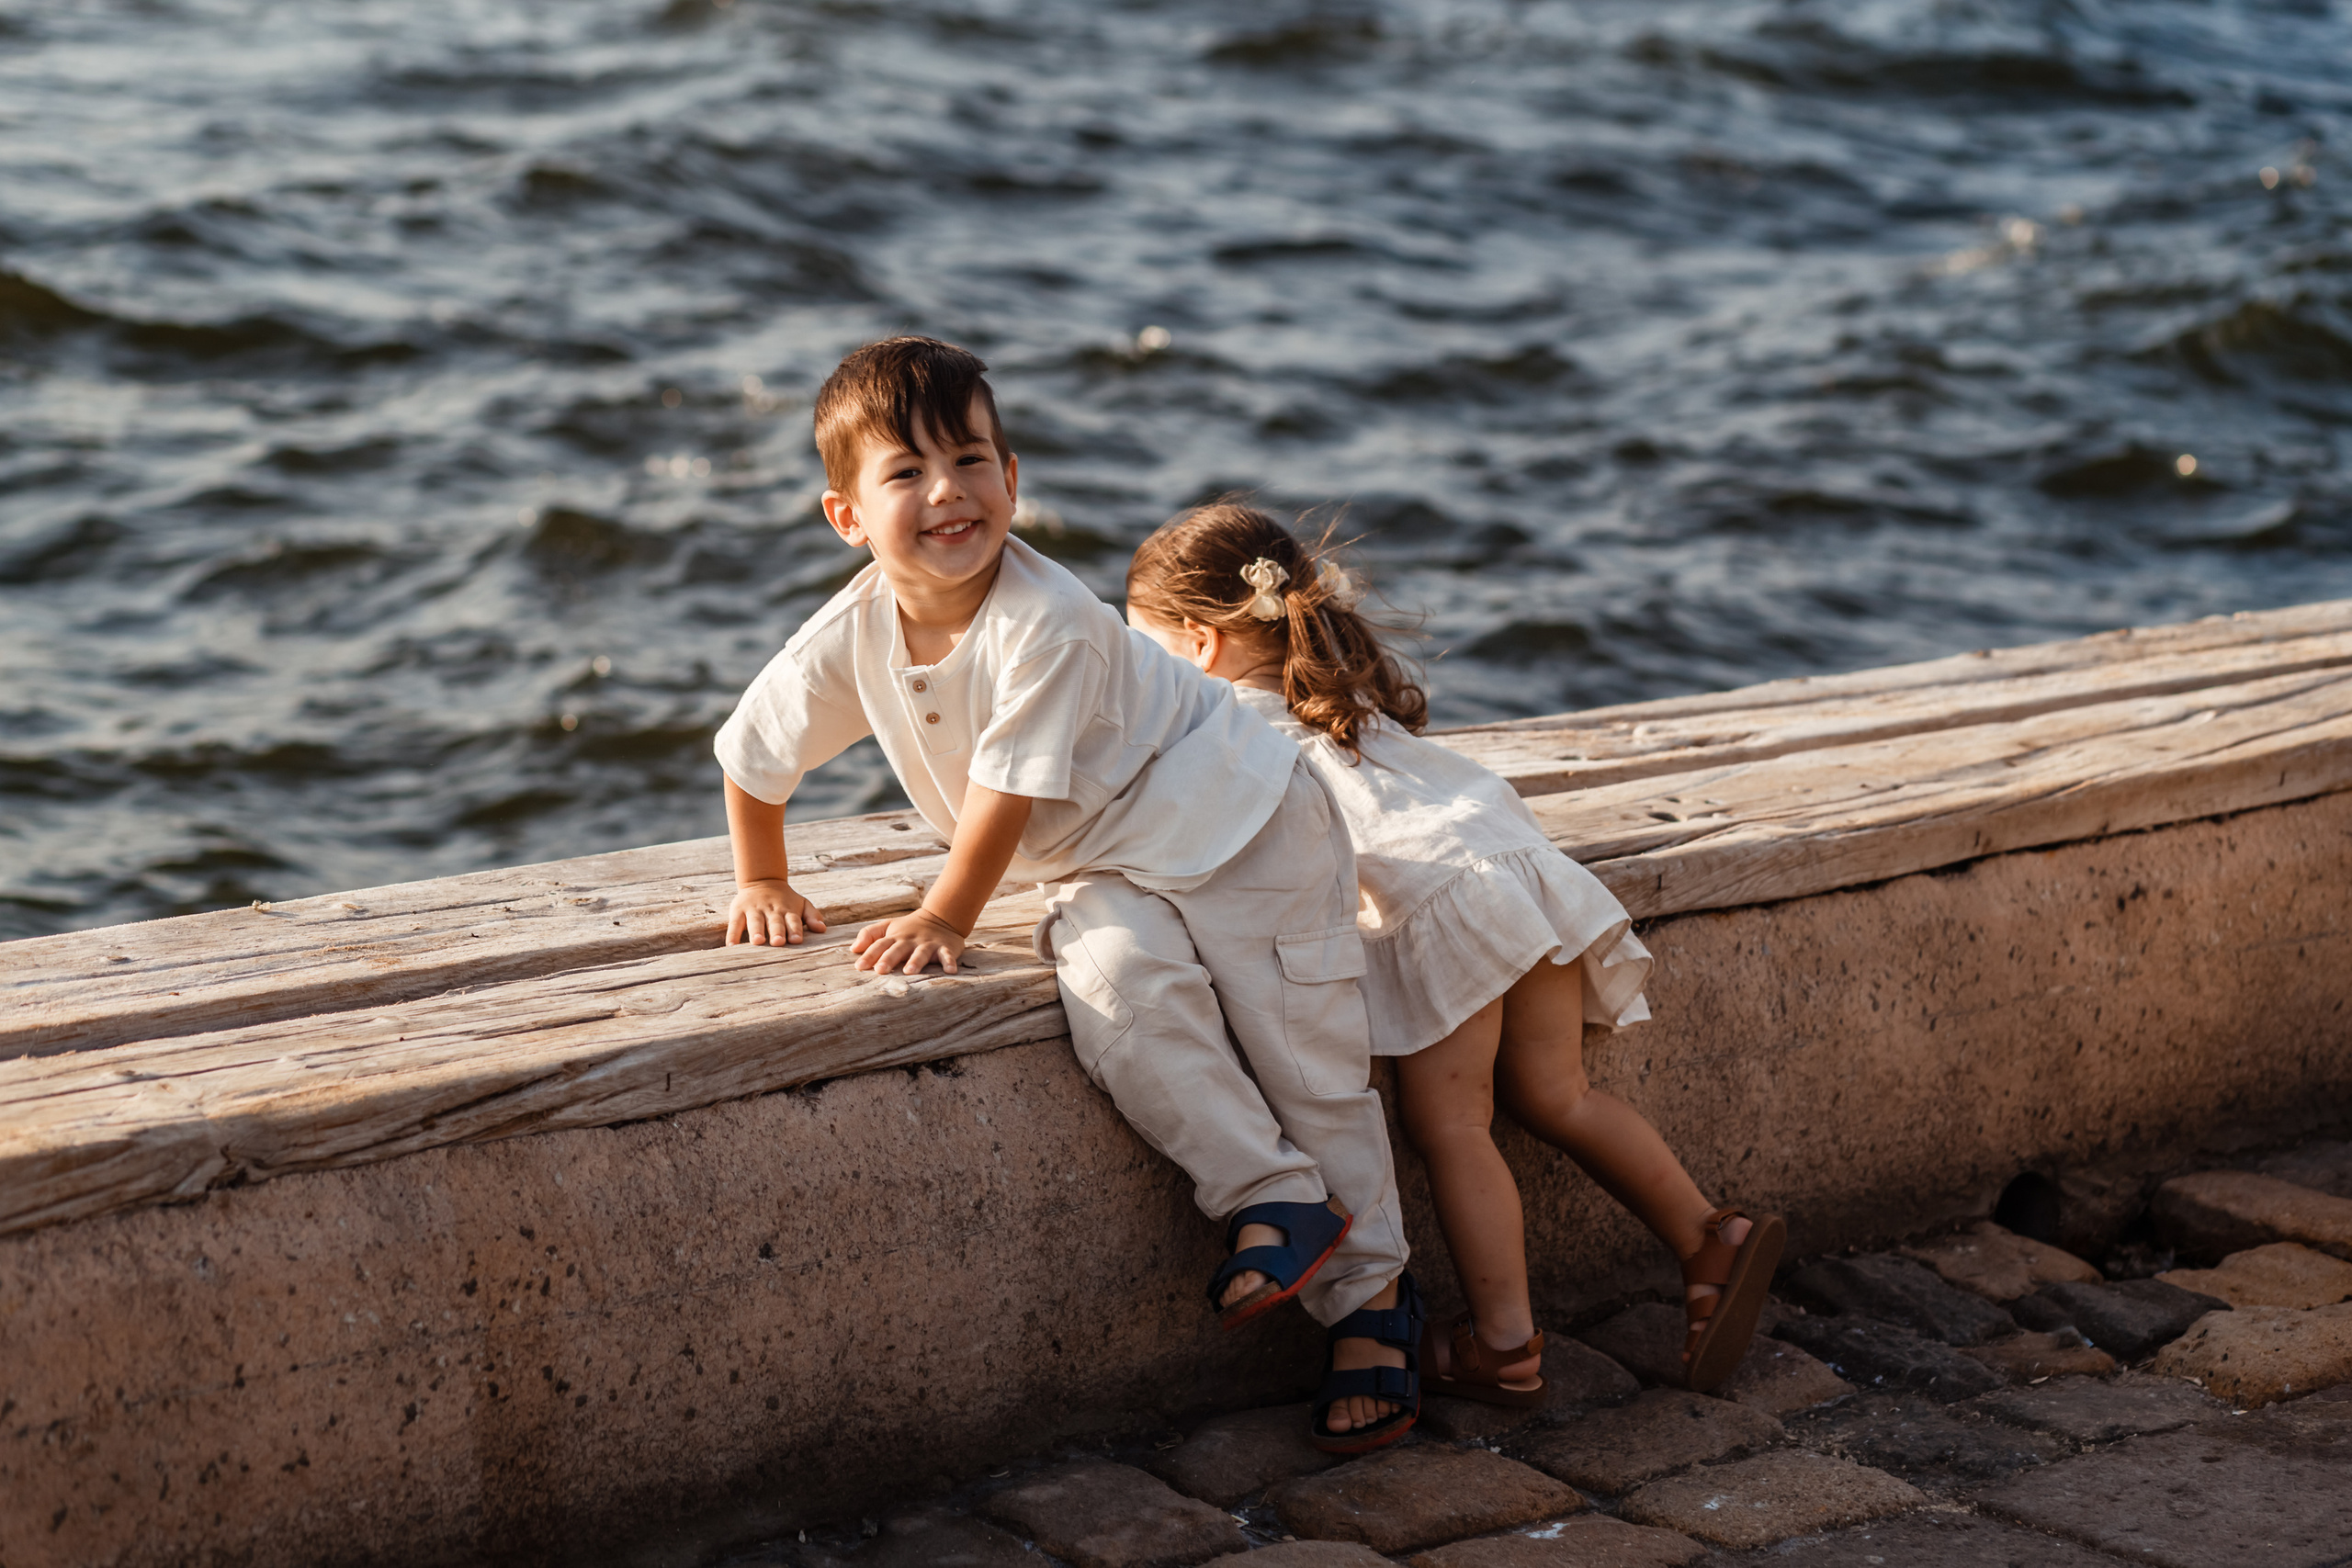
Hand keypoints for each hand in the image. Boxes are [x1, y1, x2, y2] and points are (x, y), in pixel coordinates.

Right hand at [726, 879, 827, 945]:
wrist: (762, 880)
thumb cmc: (786, 900)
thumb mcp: (802, 904)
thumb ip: (812, 916)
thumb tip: (822, 929)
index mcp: (788, 910)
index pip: (793, 920)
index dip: (795, 930)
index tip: (797, 940)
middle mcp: (771, 910)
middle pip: (774, 922)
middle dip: (777, 932)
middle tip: (778, 942)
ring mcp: (754, 910)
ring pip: (755, 921)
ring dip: (756, 931)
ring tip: (757, 941)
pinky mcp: (738, 911)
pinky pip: (734, 924)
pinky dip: (732, 935)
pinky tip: (731, 946)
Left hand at [851, 907, 966, 974]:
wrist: (941, 917)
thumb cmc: (909, 928)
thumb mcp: (888, 927)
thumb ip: (870, 935)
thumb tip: (853, 948)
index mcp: (895, 937)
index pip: (880, 945)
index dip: (870, 954)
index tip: (860, 966)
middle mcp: (910, 941)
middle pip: (898, 949)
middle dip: (889, 959)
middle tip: (880, 970)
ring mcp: (928, 944)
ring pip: (921, 953)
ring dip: (916, 961)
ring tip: (910, 971)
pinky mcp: (945, 948)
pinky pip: (947, 955)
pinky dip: (949, 962)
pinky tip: (950, 971)